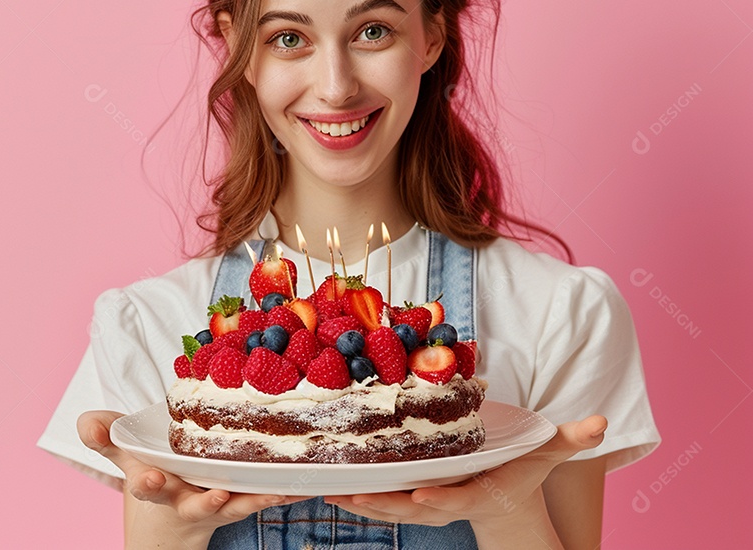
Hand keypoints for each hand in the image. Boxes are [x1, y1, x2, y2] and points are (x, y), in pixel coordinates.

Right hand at [78, 411, 311, 544]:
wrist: (171, 514)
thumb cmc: (151, 471)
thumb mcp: (124, 453)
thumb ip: (103, 435)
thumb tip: (86, 421)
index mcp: (156, 486)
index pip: (147, 485)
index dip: (147, 480)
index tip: (149, 476)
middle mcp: (187, 500)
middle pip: (193, 506)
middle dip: (203, 502)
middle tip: (215, 495)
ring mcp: (216, 505)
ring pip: (235, 507)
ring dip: (253, 502)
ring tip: (271, 494)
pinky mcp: (240, 503)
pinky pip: (259, 500)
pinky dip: (276, 494)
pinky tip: (296, 486)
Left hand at [324, 415, 606, 532]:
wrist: (502, 499)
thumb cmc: (519, 472)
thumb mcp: (544, 454)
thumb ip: (570, 440)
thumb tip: (603, 423)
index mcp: (476, 493)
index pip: (458, 499)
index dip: (441, 499)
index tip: (422, 496)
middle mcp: (446, 503)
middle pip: (412, 509)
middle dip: (384, 505)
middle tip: (355, 495)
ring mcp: (426, 505)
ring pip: (389, 509)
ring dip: (361, 502)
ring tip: (331, 491)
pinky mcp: (409, 500)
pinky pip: (380, 501)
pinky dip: (356, 497)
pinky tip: (329, 487)